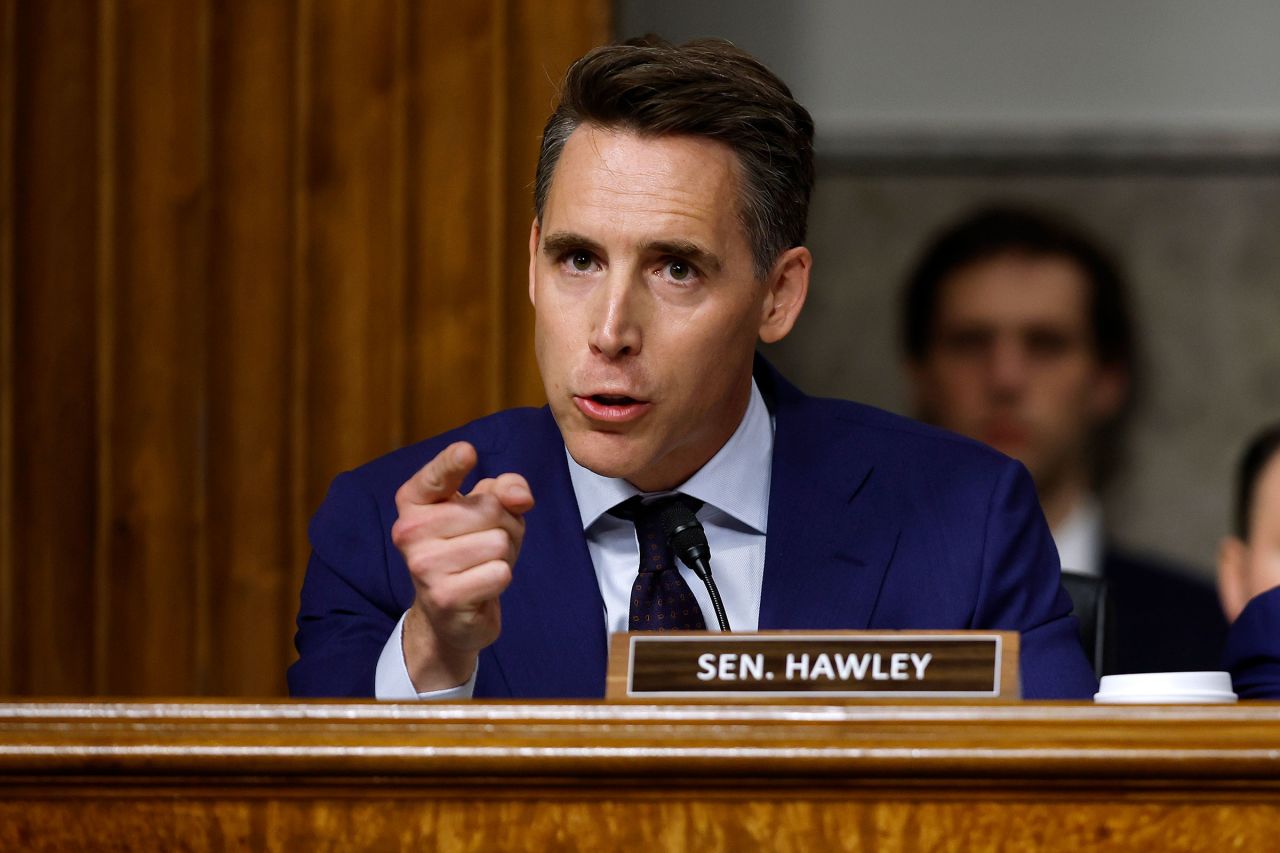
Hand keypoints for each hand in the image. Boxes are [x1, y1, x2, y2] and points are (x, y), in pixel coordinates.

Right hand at [391, 441, 533, 690]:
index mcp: (414, 501)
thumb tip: (520, 496)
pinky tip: (482, 585)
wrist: (450, 613)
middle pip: (489, 508)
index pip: (436, 475)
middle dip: (505, 525)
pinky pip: (500, 573)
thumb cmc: (470, 549)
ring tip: (484, 564)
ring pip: (498, 541)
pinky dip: (501, 578)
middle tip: (486, 543)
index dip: (453, 462)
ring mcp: (423, 566)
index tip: (467, 451)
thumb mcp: (490, 510)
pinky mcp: (444, 597)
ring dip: (505, 554)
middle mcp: (409, 530)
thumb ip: (506, 488)